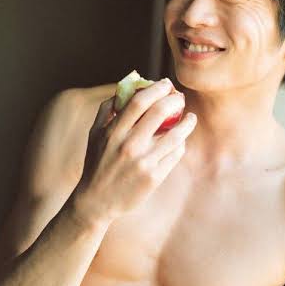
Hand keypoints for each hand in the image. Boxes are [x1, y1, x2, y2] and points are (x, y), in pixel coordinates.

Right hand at [72, 80, 196, 225]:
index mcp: (114, 132)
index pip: (139, 101)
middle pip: (160, 113)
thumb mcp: (94, 135)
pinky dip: (180, 144)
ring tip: (190, 117)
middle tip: (179, 98)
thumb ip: (106, 110)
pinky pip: (174, 155)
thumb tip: (123, 89)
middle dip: (174, 100)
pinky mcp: (154, 177)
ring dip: (187, 122)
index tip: (165, 84)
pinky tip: (181, 140)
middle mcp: (129, 145)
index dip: (156, 89)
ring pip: (174, 135)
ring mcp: (144, 162)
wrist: (96, 201)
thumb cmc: (96, 165)